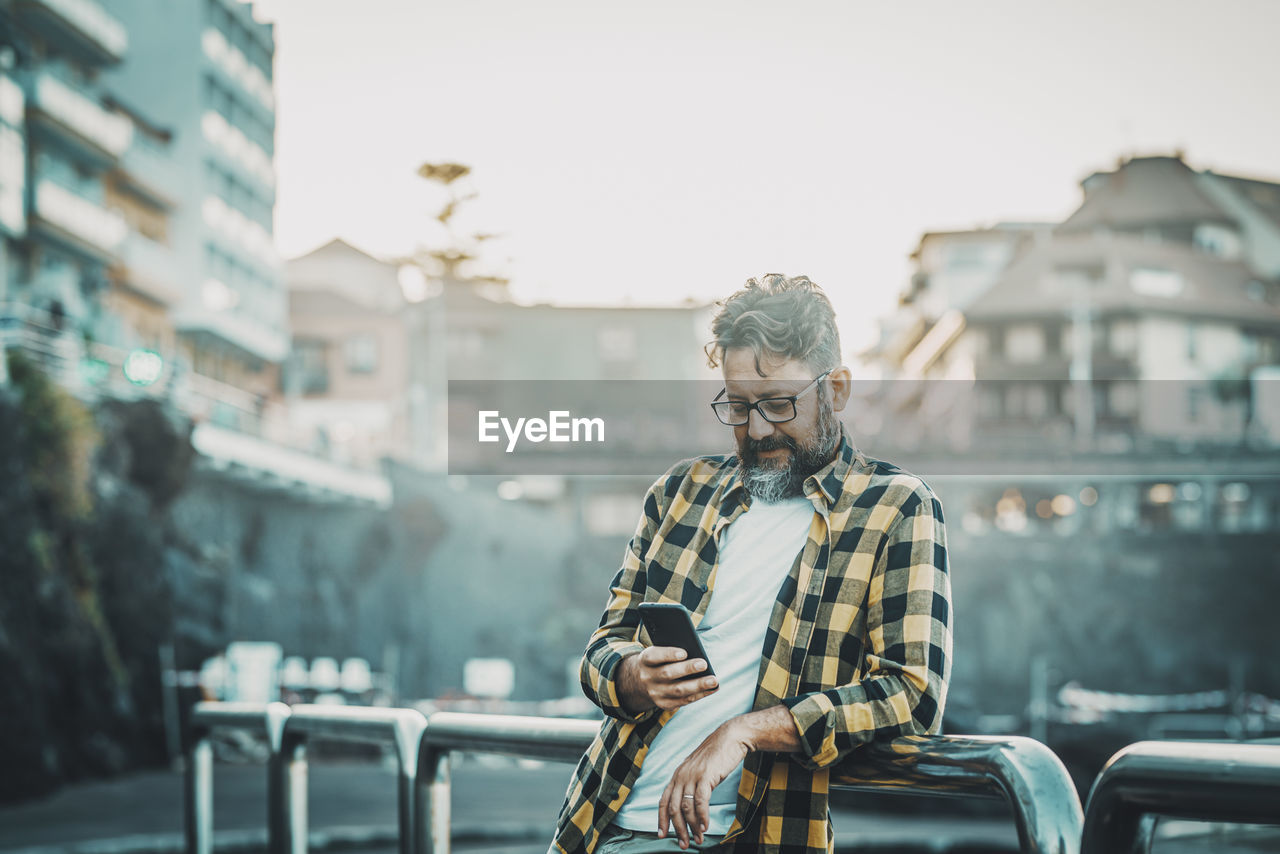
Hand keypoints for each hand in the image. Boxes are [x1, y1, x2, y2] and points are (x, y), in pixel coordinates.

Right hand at [619, 646, 717, 713]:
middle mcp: (648, 677)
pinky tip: (711, 689)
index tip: (684, 652)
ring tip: (713, 681)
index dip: (668, 654)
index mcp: (646, 660)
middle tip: (703, 664)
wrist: (641, 682)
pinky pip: (683, 701)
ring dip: (698, 686)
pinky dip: (699, 695)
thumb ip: (671, 651)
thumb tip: (695, 652)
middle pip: (668, 673)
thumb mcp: (658, 653)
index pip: (654, 656)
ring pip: (677, 690)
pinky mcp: (664, 704)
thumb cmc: (658, 661)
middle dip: (687, 669)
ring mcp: (655, 693)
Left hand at [657, 721, 748, 848]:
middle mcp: (681, 776)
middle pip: (673, 808)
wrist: (730, 738)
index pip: (663, 801)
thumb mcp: (697, 770)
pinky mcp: (706, 776)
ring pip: (686, 807)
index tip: (662, 834)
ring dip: (692, 826)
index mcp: (677, 775)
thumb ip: (689, 785)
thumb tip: (687, 806)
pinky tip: (705, 826)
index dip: (661, 819)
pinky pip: (700, 801)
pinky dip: (702, 816)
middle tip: (683, 844)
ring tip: (698, 838)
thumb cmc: (715, 756)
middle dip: (678, 829)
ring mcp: (692, 776)